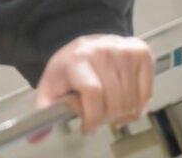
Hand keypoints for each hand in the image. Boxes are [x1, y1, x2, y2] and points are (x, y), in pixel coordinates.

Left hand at [34, 34, 153, 136]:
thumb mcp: (51, 86)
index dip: (92, 116)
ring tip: (108, 106)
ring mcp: (124, 50)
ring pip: (132, 103)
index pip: (93, 92)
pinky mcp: (142, 53)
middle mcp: (102, 51)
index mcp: (77, 58)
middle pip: (114, 102)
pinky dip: (137, 106)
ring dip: (121, 115)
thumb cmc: (70, 68)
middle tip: (97, 116)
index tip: (87, 128)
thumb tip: (35, 138)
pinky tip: (124, 99)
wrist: (86, 42)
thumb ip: (44, 111)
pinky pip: (147, 96)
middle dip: (105, 119)